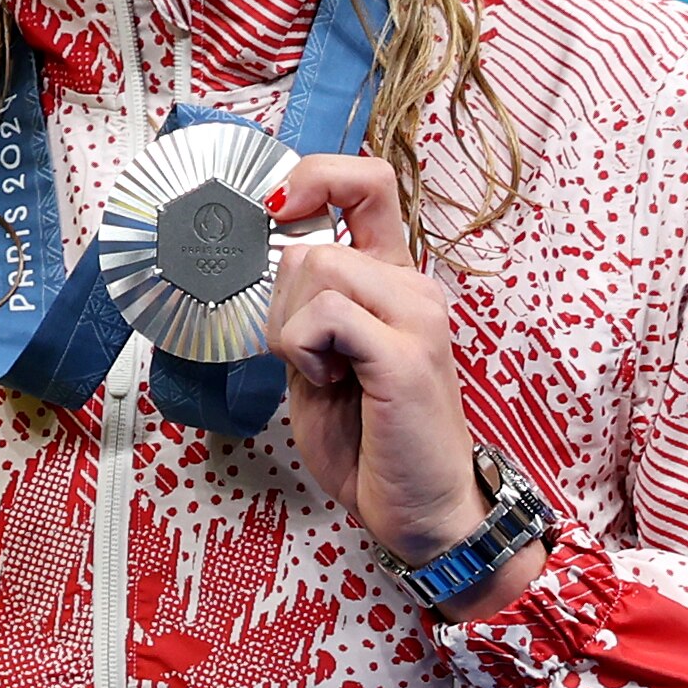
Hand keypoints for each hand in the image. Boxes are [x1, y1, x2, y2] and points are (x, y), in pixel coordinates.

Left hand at [265, 156, 539, 614]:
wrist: (424, 512)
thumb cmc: (371, 443)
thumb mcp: (320, 364)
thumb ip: (303, 310)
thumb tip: (263, 260)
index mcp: (395, 282)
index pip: (370, 182)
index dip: (316, 176)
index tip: (277, 207)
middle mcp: (413, 288)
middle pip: (312, 243)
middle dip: (280, 304)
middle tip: (308, 360)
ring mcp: (417, 315)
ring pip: (314, 270)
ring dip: (291, 332)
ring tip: (327, 378)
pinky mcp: (407, 352)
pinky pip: (323, 315)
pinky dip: (304, 351)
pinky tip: (333, 385)